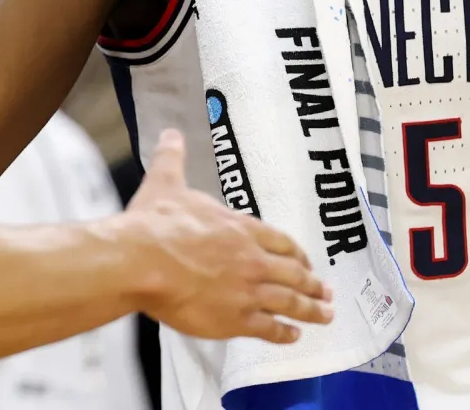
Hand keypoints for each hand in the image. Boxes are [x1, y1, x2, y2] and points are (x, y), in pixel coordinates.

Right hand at [126, 129, 332, 342]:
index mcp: (241, 228)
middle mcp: (253, 259)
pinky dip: (285, 333)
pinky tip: (294, 336)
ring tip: (326, 315)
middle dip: (314, 284)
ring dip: (312, 310)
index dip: (298, 254)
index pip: (282, 242)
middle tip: (328, 292)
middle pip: (294, 273)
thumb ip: (173, 159)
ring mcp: (248, 291)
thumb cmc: (154, 223)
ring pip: (290, 302)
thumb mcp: (165, 183)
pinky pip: (269, 329)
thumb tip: (171, 134)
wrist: (141, 260)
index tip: (307, 261)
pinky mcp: (235, 319)